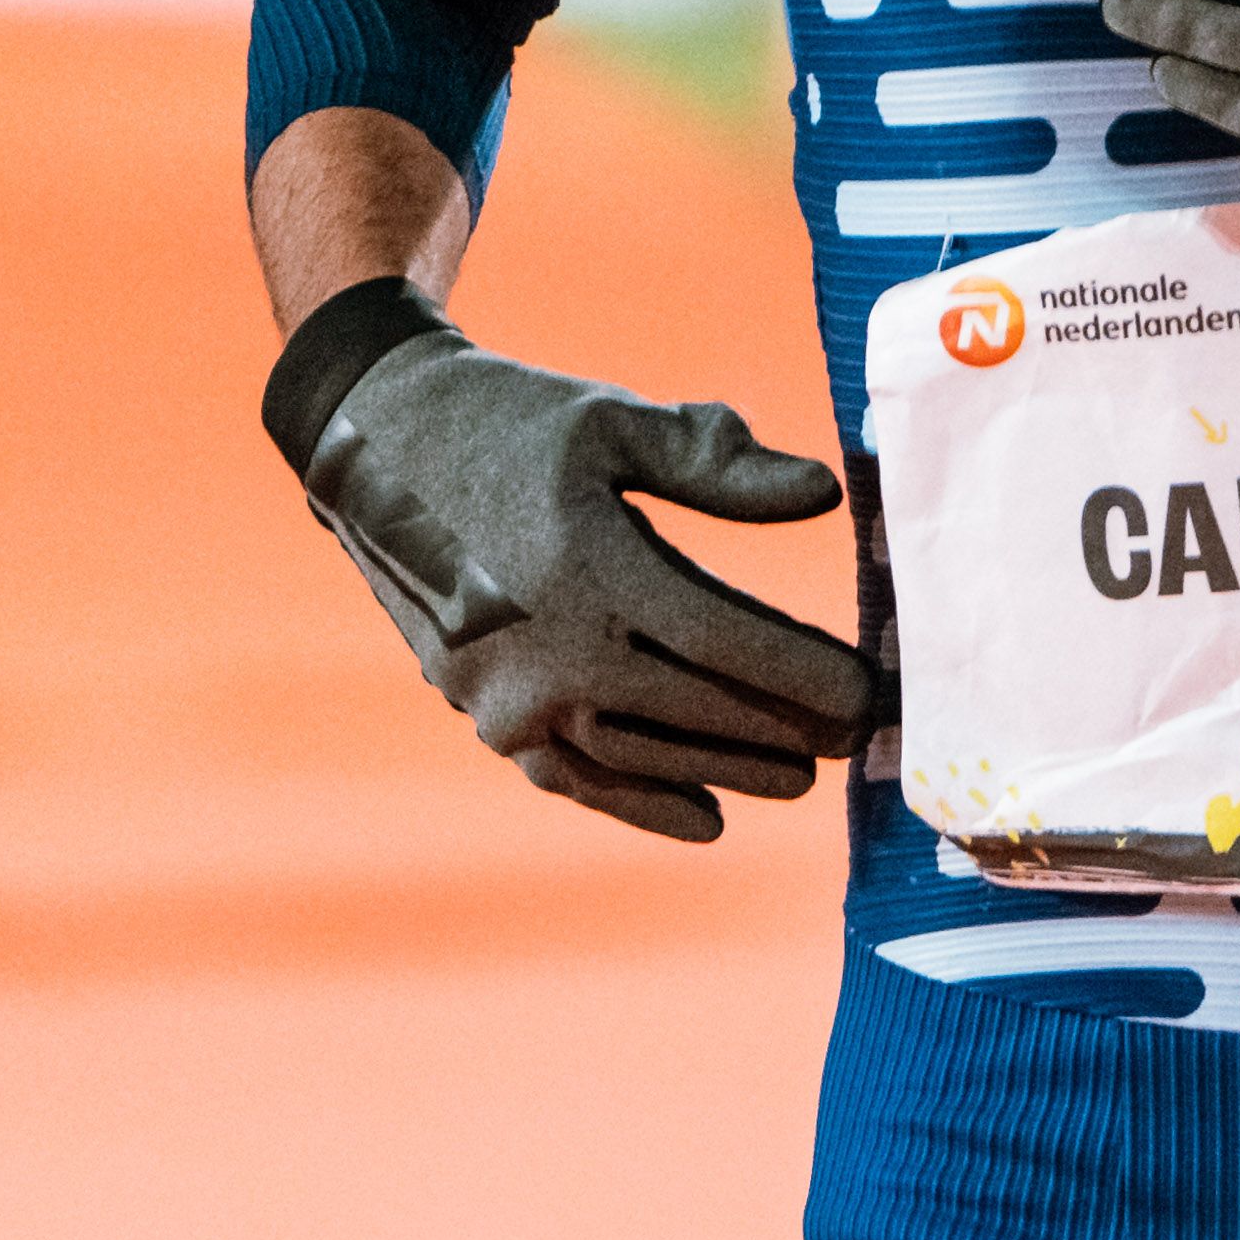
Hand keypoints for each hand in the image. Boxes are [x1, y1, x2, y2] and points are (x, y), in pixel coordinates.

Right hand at [298, 320, 877, 843]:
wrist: (374, 449)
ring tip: (794, 778)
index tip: (865, 692)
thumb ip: (717, 462)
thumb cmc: (512, 423)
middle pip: (695, 708)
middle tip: (847, 740)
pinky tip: (704, 819)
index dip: (804, 674)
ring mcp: (510, 694)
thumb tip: (822, 494)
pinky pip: (575, 777)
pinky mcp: (485, 716)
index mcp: (589, 564)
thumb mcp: (612, 421)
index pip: (726, 641)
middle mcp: (548, 645)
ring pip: (642, 755)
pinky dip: (641, 803)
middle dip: (781, 729)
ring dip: (724, 771)